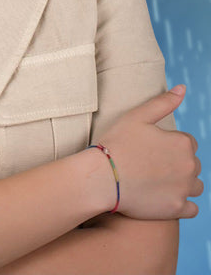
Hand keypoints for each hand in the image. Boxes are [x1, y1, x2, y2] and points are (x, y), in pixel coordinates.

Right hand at [97, 85, 202, 218]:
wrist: (102, 177)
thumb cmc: (117, 143)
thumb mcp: (137, 116)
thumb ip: (163, 102)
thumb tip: (183, 88)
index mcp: (182, 143)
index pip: (187, 142)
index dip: (168, 143)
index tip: (150, 147)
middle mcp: (190, 166)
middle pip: (192, 164)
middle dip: (177, 163)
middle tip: (149, 163)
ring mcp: (185, 189)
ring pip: (195, 186)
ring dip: (182, 183)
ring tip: (157, 180)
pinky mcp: (177, 209)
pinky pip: (192, 208)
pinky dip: (181, 203)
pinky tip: (163, 196)